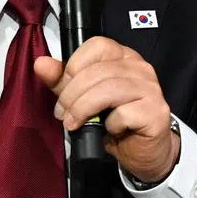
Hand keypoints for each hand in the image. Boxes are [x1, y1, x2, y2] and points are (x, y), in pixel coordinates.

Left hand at [34, 37, 179, 182]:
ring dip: (83, 108)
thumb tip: (41, 64)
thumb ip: (63, 82)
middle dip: (72, 94)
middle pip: (99, 70)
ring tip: (73, 124)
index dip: (75, 65)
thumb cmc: (115, 122)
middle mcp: (141, 68)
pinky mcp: (155, 112)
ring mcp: (151, 89)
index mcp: (124, 57)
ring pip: (109, 89)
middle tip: (63, 114)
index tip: (64, 87)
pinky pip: (123, 113)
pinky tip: (108, 130)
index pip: (98, 45)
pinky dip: (108, 124)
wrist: (143, 152)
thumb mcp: (84, 99)